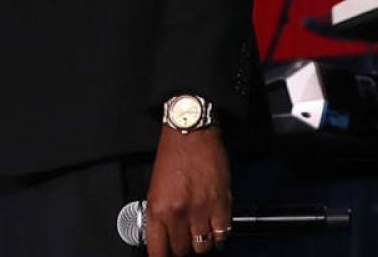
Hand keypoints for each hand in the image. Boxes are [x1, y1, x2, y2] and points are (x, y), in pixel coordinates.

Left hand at [143, 126, 230, 255]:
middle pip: (181, 251)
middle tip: (184, 238)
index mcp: (157, 209)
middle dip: (182, 248)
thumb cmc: (173, 155)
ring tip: (200, 232)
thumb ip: (159, 214)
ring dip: (201, 243)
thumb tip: (163, 235)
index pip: (158, 250)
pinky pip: (222, 235)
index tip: (165, 256)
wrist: (190, 132)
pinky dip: (219, 236)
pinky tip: (215, 228)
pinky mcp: (221, 206)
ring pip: (203, 248)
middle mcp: (178, 213)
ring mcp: (200, 211)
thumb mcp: (155, 187)